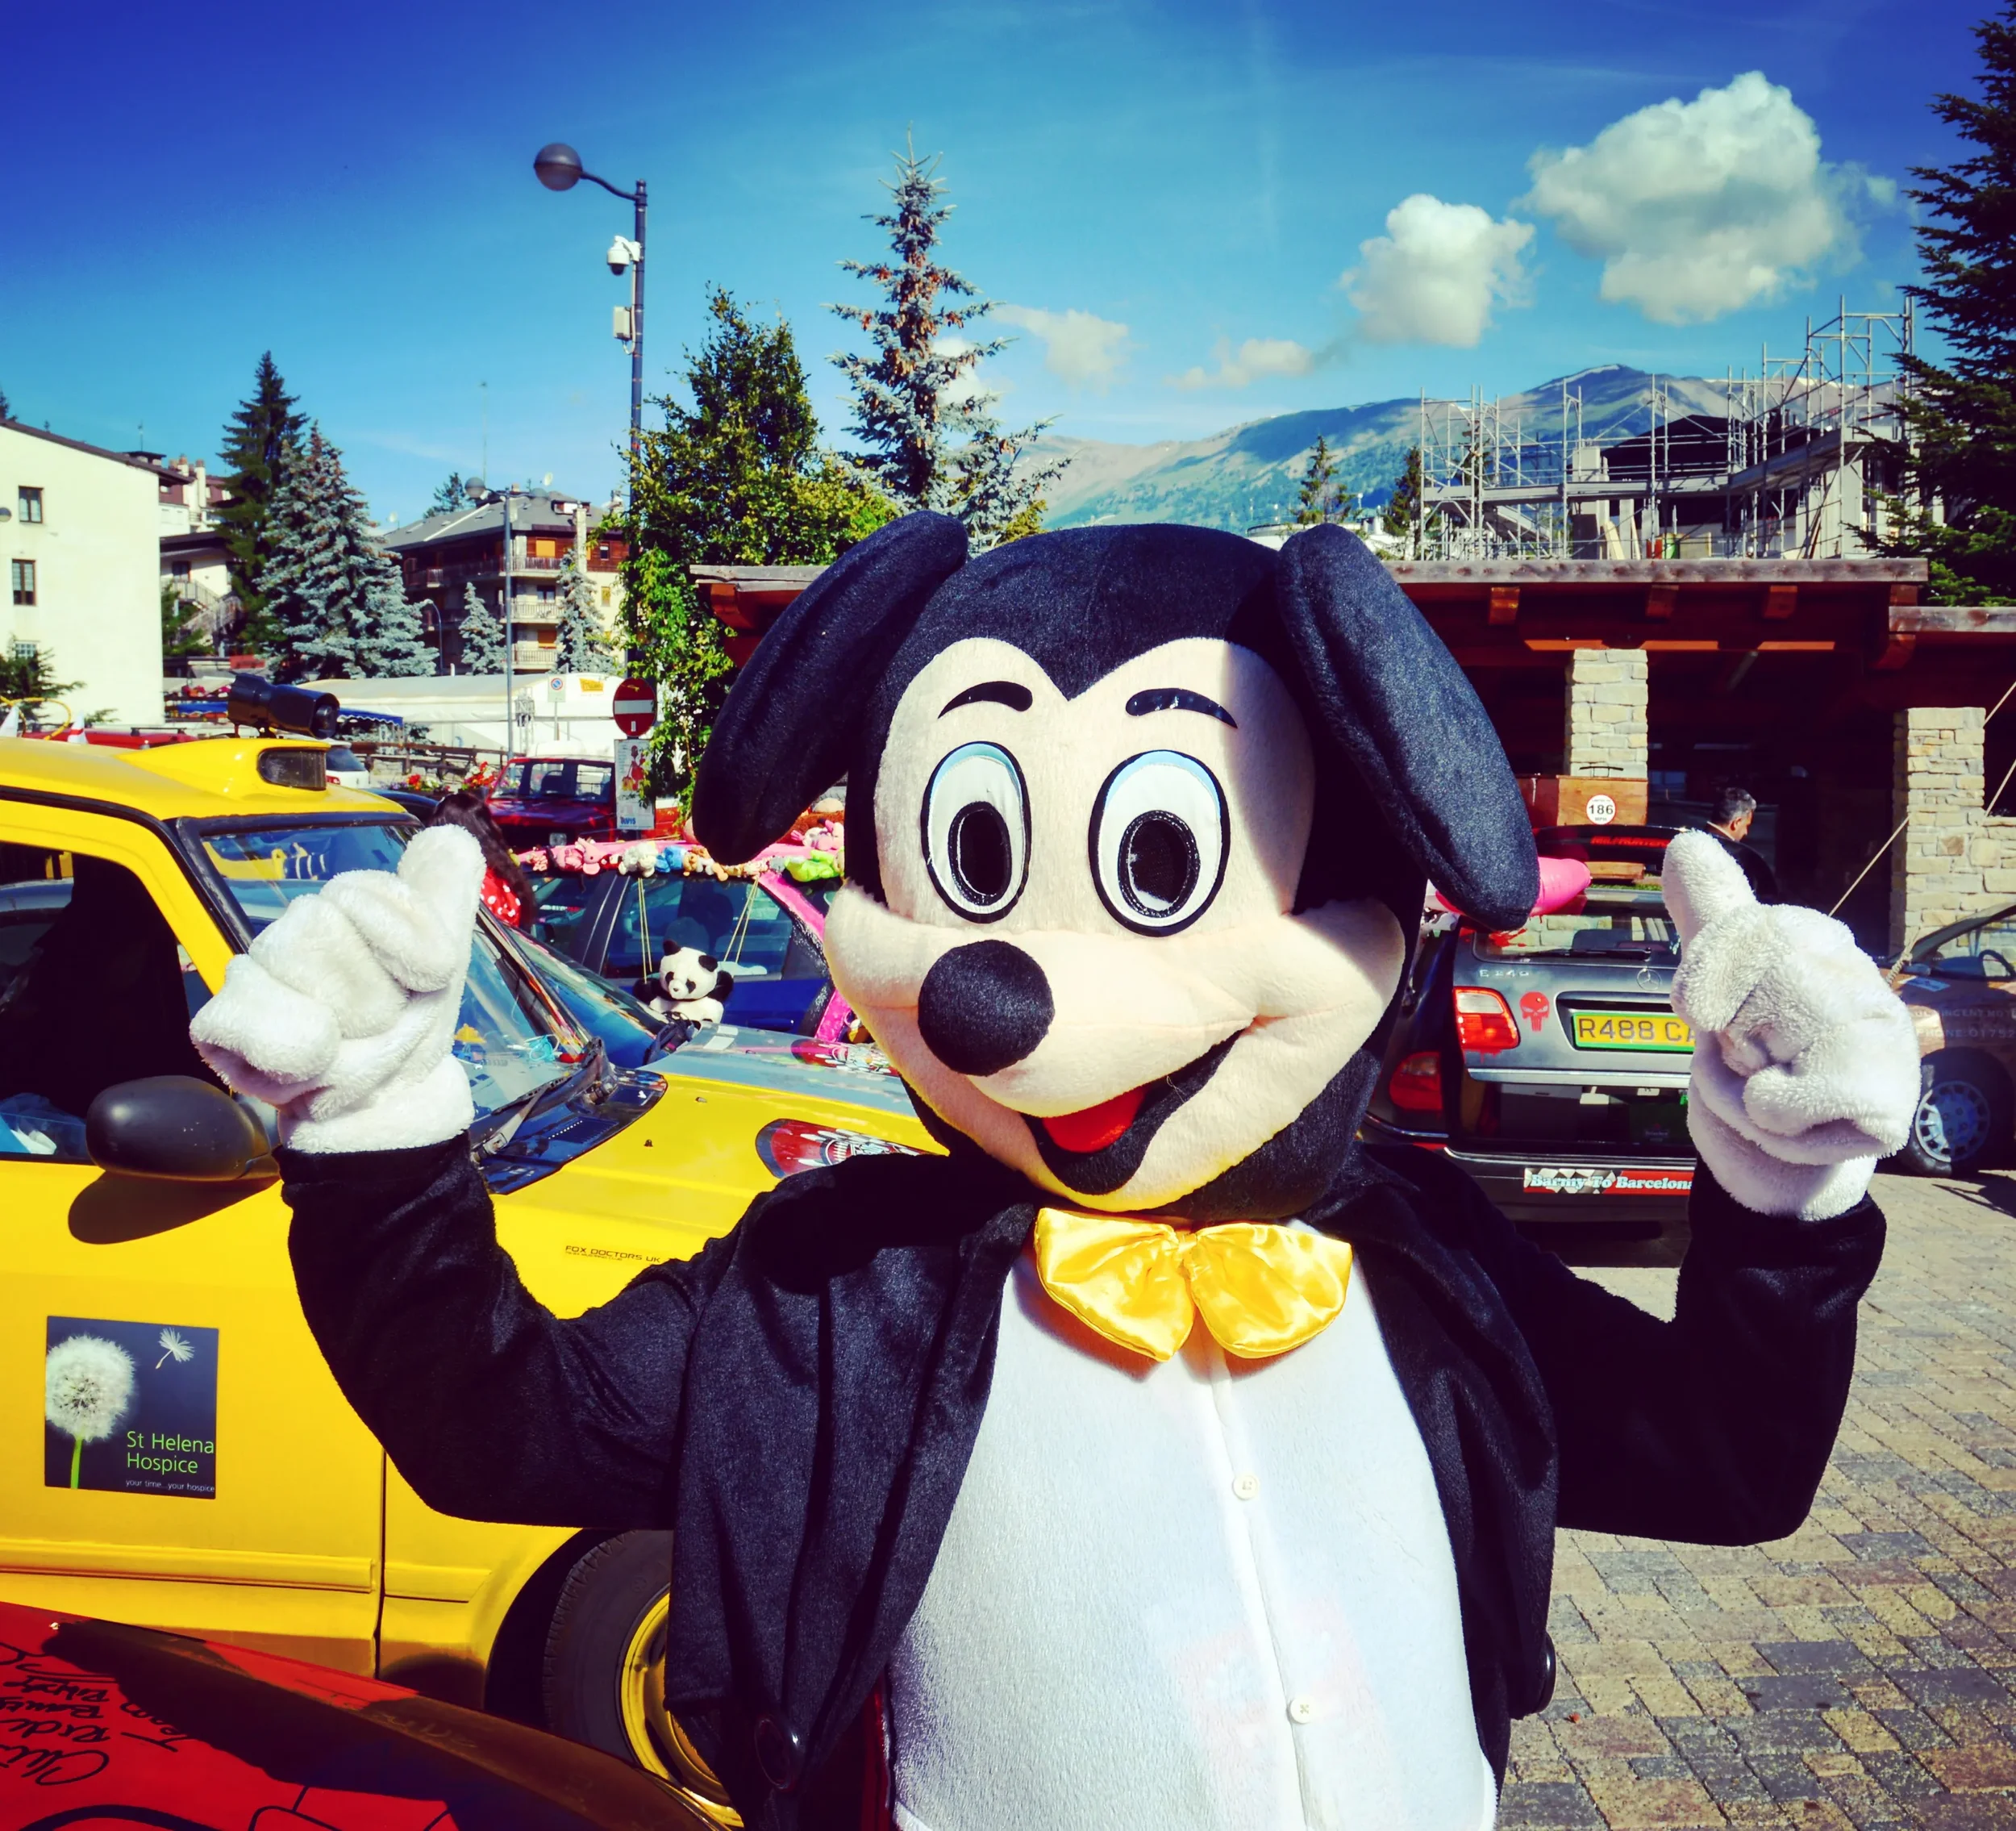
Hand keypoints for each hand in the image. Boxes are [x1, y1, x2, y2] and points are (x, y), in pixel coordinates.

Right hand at [190, 826, 484, 1153]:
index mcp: (343, 907)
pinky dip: (295, 1054)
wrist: (386, 1103)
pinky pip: (248, 1020)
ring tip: (350, 1046)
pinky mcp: (219, 1024)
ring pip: (291, 974)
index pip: (359, 894)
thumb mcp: (443, 959)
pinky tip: (312, 1069)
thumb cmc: (408, 1027)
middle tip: (379, 1022)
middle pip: (321, 930)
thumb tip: (449, 835)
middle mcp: (291, 931)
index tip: (416, 982)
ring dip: (343, 1028)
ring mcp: (251, 974)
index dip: (403, 948)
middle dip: (372, 994)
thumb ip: (444, 895)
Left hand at [1663, 830, 1917, 1219]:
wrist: (1784, 1168)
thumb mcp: (1719, 988)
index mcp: (1818, 942)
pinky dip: (1763, 1124)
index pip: (1743, 927)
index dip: (1706, 980)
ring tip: (1768, 1094)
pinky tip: (1796, 1129)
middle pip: (1747, 983)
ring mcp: (1879, 1034)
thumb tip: (1686, 842)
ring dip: (1734, 1086)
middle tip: (1750, 1058)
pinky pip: (1777, 1104)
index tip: (1712, 1011)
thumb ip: (1707, 917)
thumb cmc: (1755, 1073)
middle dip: (1722, 1037)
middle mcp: (1858, 976)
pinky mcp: (1884, 1100)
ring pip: (1755, 1046)